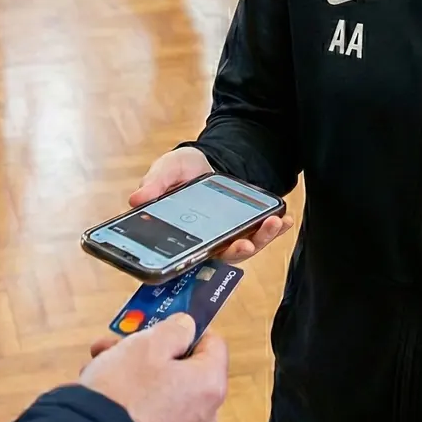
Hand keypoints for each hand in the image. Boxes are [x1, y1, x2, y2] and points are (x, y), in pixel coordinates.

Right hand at [80, 314, 227, 421]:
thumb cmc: (125, 391)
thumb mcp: (149, 343)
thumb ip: (175, 329)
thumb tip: (187, 327)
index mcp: (210, 386)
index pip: (213, 344)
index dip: (188, 329)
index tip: (162, 323)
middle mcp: (204, 417)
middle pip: (184, 370)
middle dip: (151, 351)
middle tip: (121, 342)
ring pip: (163, 393)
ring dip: (136, 374)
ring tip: (101, 363)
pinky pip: (151, 419)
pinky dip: (133, 404)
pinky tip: (103, 393)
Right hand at [131, 148, 293, 262]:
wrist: (205, 160)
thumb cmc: (181, 170)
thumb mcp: (167, 170)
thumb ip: (155, 183)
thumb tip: (136, 199)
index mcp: (184, 234)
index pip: (189, 255)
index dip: (198, 261)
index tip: (206, 256)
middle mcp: (207, 241)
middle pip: (221, 255)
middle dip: (236, 251)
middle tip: (244, 244)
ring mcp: (229, 235)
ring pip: (244, 246)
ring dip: (261, 238)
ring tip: (272, 223)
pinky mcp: (246, 225)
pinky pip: (261, 231)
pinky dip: (275, 227)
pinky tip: (285, 218)